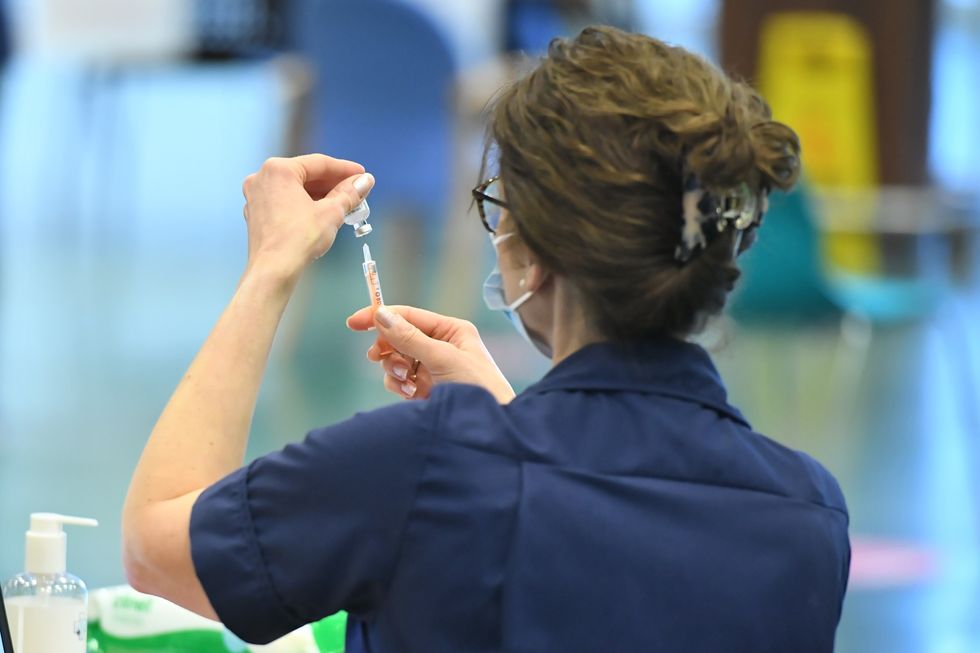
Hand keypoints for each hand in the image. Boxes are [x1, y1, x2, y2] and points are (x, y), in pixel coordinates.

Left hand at [241, 154, 373, 279]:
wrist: (273, 271)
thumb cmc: (298, 239)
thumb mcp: (331, 212)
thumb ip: (349, 193)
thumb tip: (365, 181)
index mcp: (278, 169)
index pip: (319, 163)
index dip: (345, 169)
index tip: (362, 175)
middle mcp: (262, 177)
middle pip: (305, 175)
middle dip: (332, 184)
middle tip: (356, 191)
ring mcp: (256, 196)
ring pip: (295, 189)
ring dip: (319, 195)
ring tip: (343, 204)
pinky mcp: (256, 214)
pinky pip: (284, 201)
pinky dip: (303, 205)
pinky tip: (322, 214)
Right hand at [346, 305, 515, 403]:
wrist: (489, 430)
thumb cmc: (478, 388)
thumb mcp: (443, 359)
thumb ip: (410, 338)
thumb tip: (381, 315)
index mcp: (451, 331)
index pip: (409, 316)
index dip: (380, 316)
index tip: (353, 322)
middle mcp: (441, 346)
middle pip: (398, 337)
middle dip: (388, 349)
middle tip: (377, 356)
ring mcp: (432, 369)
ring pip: (395, 360)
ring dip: (394, 369)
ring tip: (406, 381)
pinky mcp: (424, 389)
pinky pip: (399, 380)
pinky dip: (399, 385)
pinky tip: (410, 394)